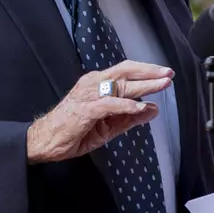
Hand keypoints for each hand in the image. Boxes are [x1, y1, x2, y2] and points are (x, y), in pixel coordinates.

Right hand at [26, 60, 172, 163]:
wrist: (44, 141)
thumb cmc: (72, 131)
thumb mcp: (107, 126)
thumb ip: (129, 118)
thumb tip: (153, 110)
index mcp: (96, 84)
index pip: (124, 71)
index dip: (146, 71)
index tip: (165, 74)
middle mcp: (92, 84)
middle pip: (125, 72)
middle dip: (149, 73)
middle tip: (168, 74)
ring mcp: (88, 96)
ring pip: (120, 86)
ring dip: (143, 85)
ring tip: (161, 86)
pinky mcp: (85, 110)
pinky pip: (109, 105)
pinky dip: (126, 105)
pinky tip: (139, 108)